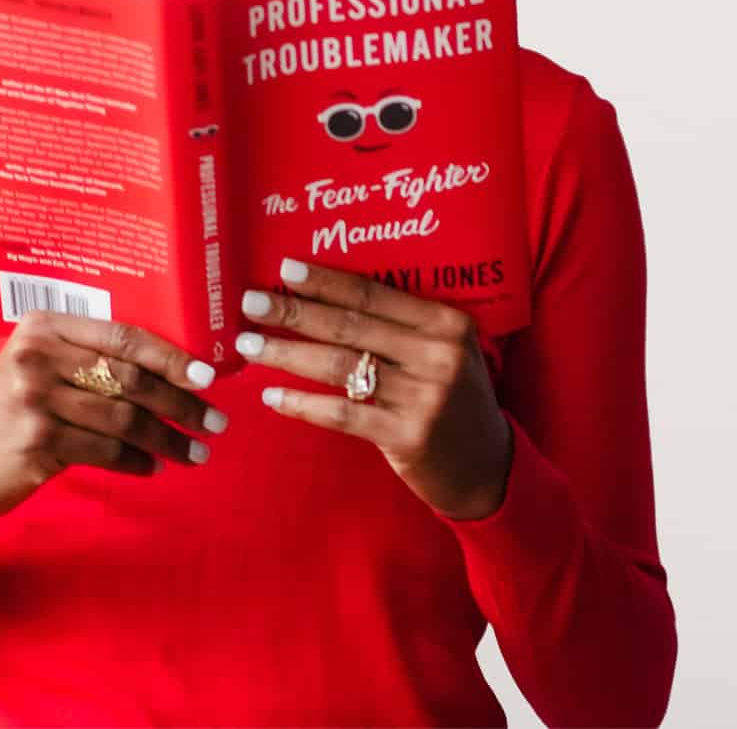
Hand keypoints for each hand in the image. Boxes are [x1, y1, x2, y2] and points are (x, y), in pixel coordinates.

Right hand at [0, 311, 227, 521]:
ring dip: (167, 438)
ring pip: (122, 418)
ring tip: (195, 452)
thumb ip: (93, 357)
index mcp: (44, 325)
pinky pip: (105, 451)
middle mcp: (36, 355)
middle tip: (215, 422)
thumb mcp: (45, 367)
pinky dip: (136, 461)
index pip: (123, 335)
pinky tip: (154, 466)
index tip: (208, 376)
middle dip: (180, 402)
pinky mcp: (36, 440)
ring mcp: (33, 398)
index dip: (171, 356)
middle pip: (128, 377)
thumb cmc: (19, 410)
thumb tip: (177, 367)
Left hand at [235, 257, 512, 520]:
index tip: (284, 269)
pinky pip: (342, 413)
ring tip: (248, 345)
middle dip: (294, 312)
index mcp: (446, 323)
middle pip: (350, 326)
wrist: (488, 467)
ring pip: (340, 366)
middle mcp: (438, 355)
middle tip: (250, 302)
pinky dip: (303, 403)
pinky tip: (272, 395)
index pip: (374, 294)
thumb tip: (325, 298)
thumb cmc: (452, 397)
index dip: (326, 281)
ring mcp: (424, 397)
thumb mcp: (444, 351)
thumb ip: (402, 327)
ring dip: (288, 353)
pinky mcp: (407, 436)